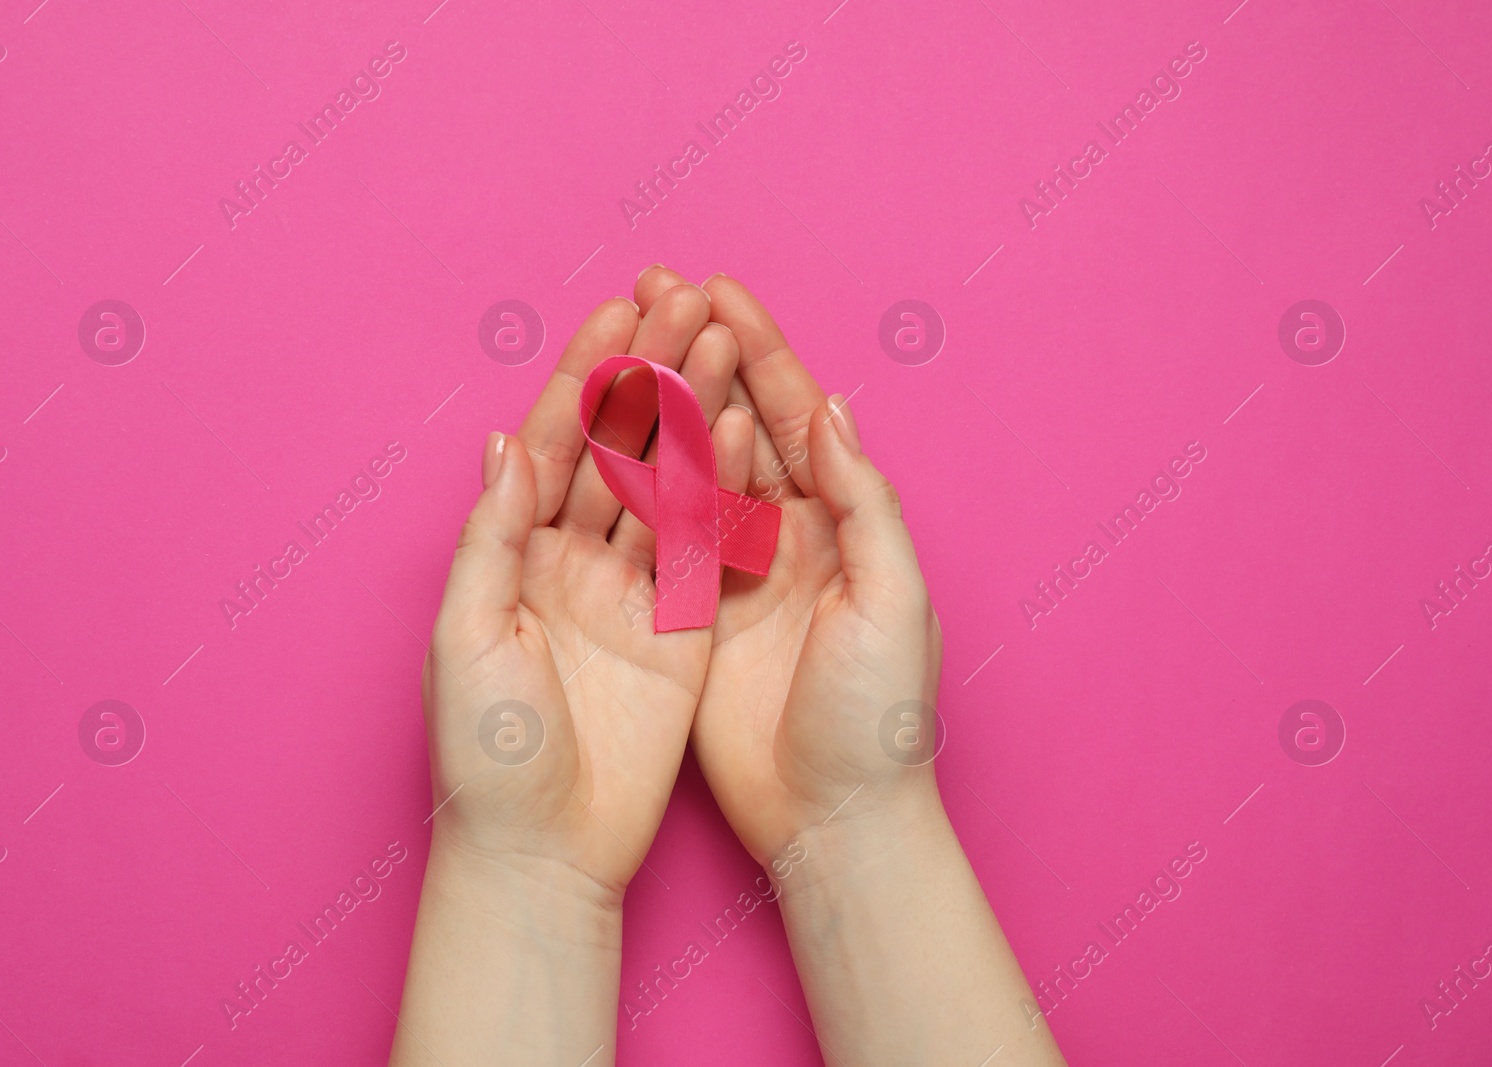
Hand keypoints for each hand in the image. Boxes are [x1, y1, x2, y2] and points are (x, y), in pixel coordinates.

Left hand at [424, 285, 751, 897]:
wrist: (545, 852)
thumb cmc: (485, 755)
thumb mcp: (468, 637)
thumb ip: (492, 539)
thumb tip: (504, 443)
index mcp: (510, 553)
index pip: (551, 442)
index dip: (585, 376)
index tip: (619, 311)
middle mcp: (571, 560)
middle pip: (617, 447)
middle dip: (650, 373)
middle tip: (687, 301)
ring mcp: (631, 591)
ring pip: (667, 483)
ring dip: (695, 414)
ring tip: (726, 343)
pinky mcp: (682, 628)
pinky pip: (705, 546)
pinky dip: (724, 488)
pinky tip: (746, 430)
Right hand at [633, 268, 943, 868]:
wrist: (832, 819)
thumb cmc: (878, 716)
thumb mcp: (891, 602)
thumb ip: (862, 503)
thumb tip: (830, 408)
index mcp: (844, 522)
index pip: (795, 415)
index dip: (758, 351)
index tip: (714, 291)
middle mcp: (789, 535)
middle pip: (737, 423)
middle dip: (699, 354)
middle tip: (654, 289)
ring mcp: (735, 571)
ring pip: (690, 465)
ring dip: (658, 402)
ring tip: (621, 340)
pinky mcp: (690, 614)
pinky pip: (659, 531)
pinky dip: (632, 481)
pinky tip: (600, 435)